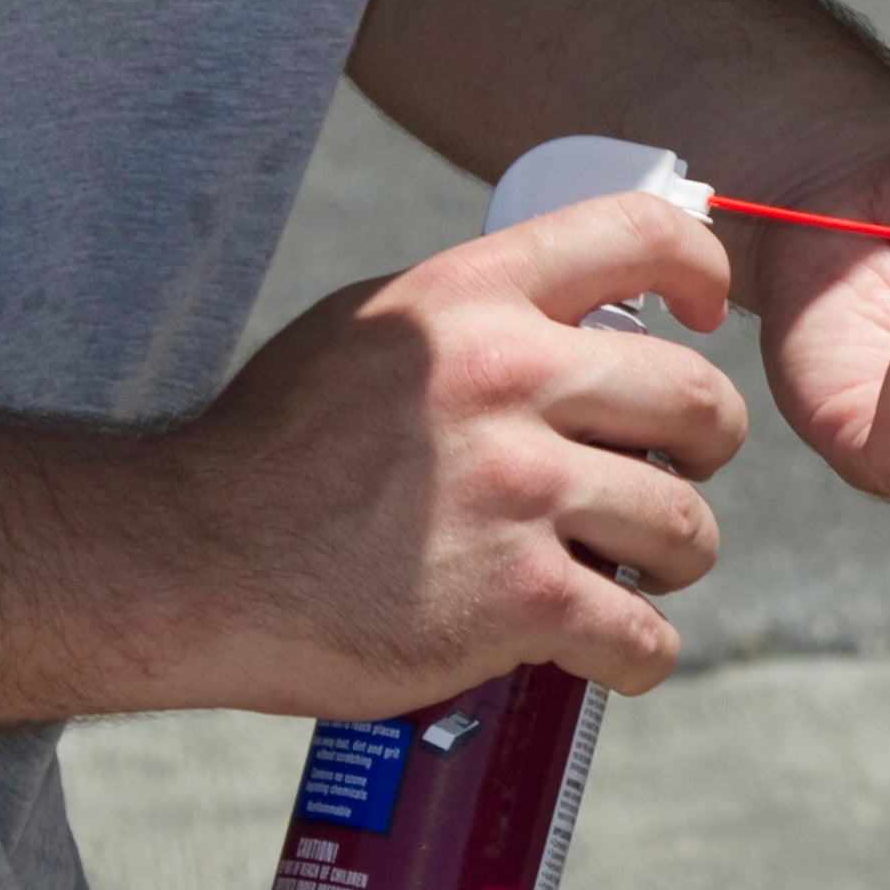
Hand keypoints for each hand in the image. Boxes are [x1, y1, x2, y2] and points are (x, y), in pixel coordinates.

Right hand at [174, 190, 744, 715]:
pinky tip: (617, 652)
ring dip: (677, 553)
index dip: (702, 271)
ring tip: (645, 568)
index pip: (642, 235)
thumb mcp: (368, 332)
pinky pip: (639, 632)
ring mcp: (519, 489)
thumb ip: (476, 316)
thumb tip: (579, 321)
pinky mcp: (516, 598)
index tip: (708, 316)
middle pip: (696, 397)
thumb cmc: (270, 451)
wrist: (181, 565)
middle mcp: (511, 377)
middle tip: (679, 470)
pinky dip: (640, 654)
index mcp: (474, 297)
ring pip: (685, 522)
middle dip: (707, 442)